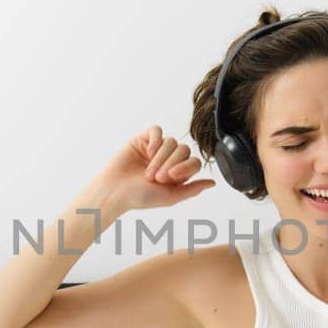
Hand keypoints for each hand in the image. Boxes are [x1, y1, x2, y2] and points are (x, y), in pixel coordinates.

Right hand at [89, 125, 216, 212]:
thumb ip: (192, 189)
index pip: (193, 161)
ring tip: (148, 172)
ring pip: (171, 141)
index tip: (171, 178)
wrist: (114, 191)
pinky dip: (155, 140)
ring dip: (161, 157)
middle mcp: (169, 159)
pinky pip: (157, 130)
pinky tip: (148, 152)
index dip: (186, 167)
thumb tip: (213, 183)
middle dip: (172, 164)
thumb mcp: (170, 196)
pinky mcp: (143, 139)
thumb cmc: (139, 197)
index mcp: (178, 172)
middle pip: (184, 150)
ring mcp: (156, 148)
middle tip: (157, 178)